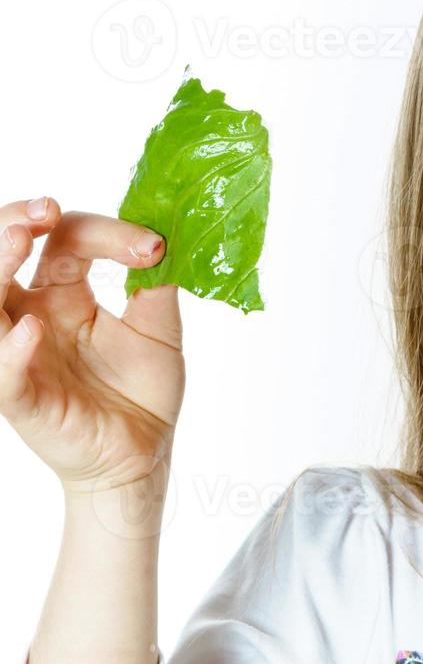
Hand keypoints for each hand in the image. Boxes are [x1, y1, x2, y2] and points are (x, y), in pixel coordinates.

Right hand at [0, 196, 183, 494]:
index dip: (102, 232)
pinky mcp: (21, 397)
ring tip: (21, 241)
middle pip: (0, 257)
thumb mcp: (159, 330)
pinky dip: (10, 350)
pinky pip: (2, 372)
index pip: (64, 241)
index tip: (152, 246)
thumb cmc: (141, 392)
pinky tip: (29, 329)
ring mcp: (20, 354)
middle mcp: (32, 315)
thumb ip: (157, 286)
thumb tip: (166, 236)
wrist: (144, 453)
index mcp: (63, 294)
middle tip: (45, 210)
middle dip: (13, 223)